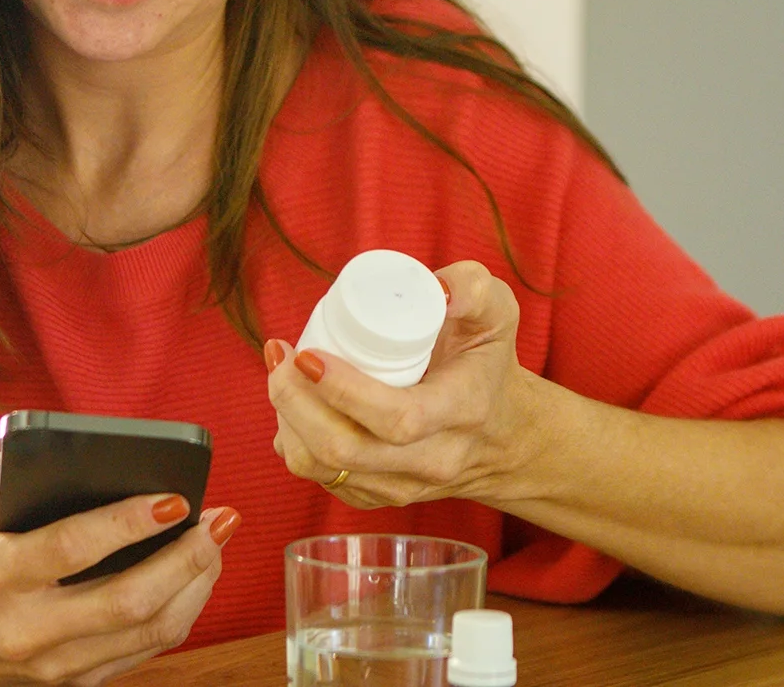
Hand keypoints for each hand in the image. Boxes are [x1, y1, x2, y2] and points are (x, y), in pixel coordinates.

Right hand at [0, 452, 238, 684]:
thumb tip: (57, 452)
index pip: (69, 549)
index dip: (127, 523)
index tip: (174, 498)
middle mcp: (23, 629)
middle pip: (127, 601)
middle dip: (186, 557)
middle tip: (219, 518)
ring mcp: (52, 666)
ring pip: (148, 632)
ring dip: (196, 583)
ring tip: (217, 540)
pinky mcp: (75, 684)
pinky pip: (146, 650)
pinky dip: (182, 610)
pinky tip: (197, 574)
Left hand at [265, 260, 535, 508]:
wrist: (502, 436)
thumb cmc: (488, 364)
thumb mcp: (497, 315)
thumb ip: (472, 287)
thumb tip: (438, 289)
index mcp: (461, 412)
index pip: (397, 418)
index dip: (343, 390)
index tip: (308, 354)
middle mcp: (432, 460)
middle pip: (346, 449)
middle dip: (295, 402)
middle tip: (281, 355)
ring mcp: (402, 485)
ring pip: (323, 468)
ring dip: (287, 420)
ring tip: (280, 373)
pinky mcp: (377, 497)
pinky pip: (320, 477)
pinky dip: (294, 440)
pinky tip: (293, 402)